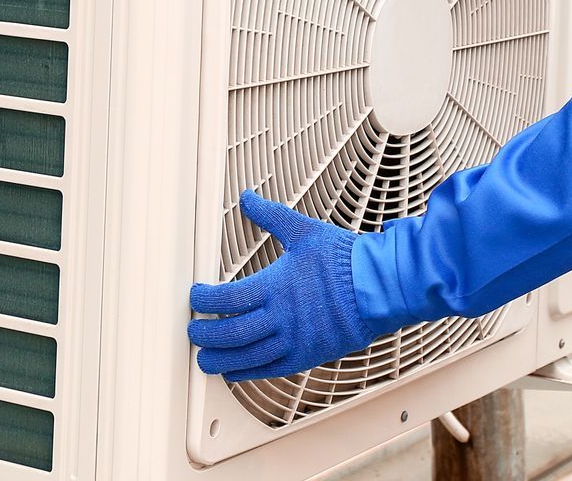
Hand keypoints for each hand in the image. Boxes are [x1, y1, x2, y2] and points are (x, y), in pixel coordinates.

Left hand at [187, 190, 381, 382]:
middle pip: (230, 333)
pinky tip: (235, 371)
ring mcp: (294, 340)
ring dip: (220, 359)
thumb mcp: (305, 231)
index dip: (204, 300)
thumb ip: (271, 216)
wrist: (379, 286)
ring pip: (246, 357)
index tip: (196, 297)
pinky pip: (270, 370)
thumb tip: (248, 199)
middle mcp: (281, 317)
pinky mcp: (306, 356)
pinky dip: (248, 373)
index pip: (226, 298)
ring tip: (205, 358)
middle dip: (205, 334)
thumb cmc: (346, 260)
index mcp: (276, 286)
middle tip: (193, 331)